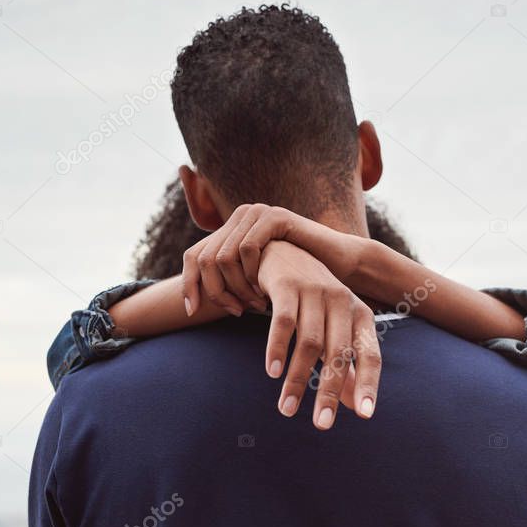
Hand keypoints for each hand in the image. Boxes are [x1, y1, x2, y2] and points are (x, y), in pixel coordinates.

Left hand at [181, 203, 364, 315]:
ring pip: (223, 257)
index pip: (193, 256)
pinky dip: (252, 274)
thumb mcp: (256, 283)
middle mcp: (238, 218)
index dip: (188, 284)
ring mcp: (256, 213)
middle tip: (238, 312)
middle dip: (217, 293)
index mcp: (230, 232)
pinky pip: (248, 248)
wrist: (338, 266)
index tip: (192, 312)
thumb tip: (191, 306)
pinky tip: (264, 290)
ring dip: (236, 288)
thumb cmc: (299, 281)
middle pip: (204, 259)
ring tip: (255, 305)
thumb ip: (229, 285)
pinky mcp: (274, 217)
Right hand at [257, 241, 380, 429]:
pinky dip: (278, 349)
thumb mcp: (333, 330)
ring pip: (309, 343)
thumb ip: (345, 366)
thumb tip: (355, 407)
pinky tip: (272, 373)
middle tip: (321, 426)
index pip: (370, 355)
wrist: (282, 252)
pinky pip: (283, 322)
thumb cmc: (312, 301)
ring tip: (286, 410)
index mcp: (360, 315)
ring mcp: (316, 290)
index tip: (363, 416)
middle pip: (339, 354)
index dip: (367, 385)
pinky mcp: (288, 284)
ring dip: (297, 379)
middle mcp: (343, 301)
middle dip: (329, 392)